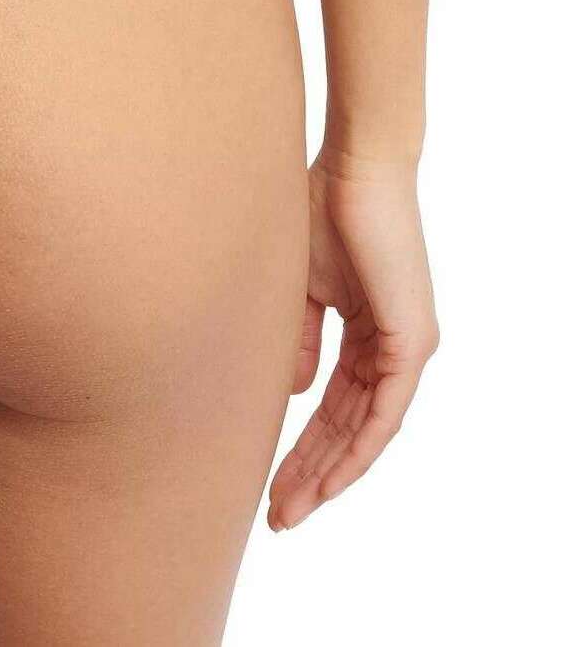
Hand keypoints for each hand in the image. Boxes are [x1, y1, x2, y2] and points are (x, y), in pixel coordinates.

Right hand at [268, 145, 437, 529]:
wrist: (355, 166)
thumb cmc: (320, 207)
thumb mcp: (299, 285)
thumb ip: (298, 337)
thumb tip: (291, 391)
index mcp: (367, 332)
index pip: (335, 405)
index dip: (302, 447)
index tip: (269, 482)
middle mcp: (394, 348)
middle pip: (350, 428)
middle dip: (311, 474)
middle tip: (277, 515)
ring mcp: (407, 346)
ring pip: (369, 430)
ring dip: (330, 474)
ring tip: (292, 507)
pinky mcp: (411, 340)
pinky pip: (385, 411)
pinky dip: (358, 448)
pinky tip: (331, 478)